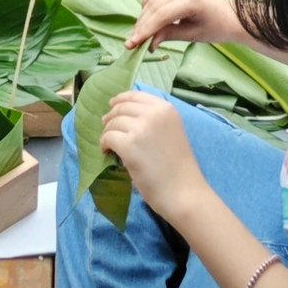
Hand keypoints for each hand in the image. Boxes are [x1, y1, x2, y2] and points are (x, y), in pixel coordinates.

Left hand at [99, 91, 210, 223]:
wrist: (184, 191)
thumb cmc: (178, 167)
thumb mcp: (171, 131)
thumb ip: (154, 120)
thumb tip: (124, 115)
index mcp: (166, 109)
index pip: (135, 95)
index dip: (120, 100)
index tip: (112, 105)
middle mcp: (154, 113)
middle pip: (121, 108)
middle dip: (111, 117)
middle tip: (106, 127)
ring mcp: (141, 128)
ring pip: (112, 122)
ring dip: (107, 132)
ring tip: (109, 144)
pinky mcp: (129, 145)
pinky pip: (108, 137)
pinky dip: (104, 144)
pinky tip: (107, 151)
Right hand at [127, 0, 242, 49]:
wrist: (225, 15)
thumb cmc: (212, 28)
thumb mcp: (191, 35)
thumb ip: (168, 36)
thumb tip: (148, 43)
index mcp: (191, 0)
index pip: (162, 15)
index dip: (146, 29)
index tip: (132, 44)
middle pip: (154, 7)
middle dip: (141, 26)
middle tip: (132, 43)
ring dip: (142, 17)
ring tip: (140, 34)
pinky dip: (147, 4)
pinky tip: (147, 17)